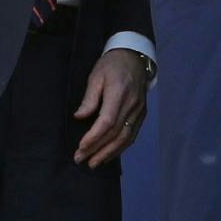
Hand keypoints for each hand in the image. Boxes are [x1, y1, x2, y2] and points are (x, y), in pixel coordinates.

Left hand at [72, 48, 150, 167]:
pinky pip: (132, 135)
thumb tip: (79, 117)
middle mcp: (132, 105)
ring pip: (125, 138)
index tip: (81, 147)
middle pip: (115, 133)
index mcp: (119, 93)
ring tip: (94, 163)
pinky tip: (109, 155)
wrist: (134, 57)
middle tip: (81, 159)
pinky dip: (120, 148)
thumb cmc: (112, 65)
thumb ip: (89, 98)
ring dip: (109, 153)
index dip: (94, 137)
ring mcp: (139, 111)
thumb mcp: (96, 76)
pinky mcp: (141, 115)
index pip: (107, 121)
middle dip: (98, 149)